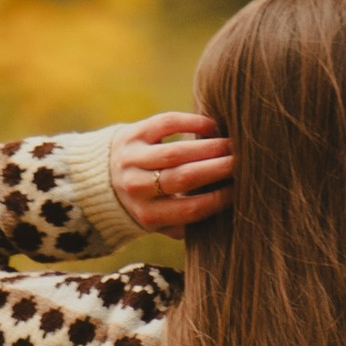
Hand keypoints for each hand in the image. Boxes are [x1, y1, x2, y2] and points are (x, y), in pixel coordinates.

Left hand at [110, 110, 234, 233]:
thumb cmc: (147, 201)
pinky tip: (212, 126)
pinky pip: (165, 124)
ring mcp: (132, 159)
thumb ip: (185, 223)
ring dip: (208, 148)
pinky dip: (191, 123)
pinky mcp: (132, 134)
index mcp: (147, 215)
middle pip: (183, 178)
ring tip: (231, 145)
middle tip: (242, 162)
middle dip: (217, 169)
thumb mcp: (159, 220)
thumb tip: (228, 214)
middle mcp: (136, 188)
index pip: (190, 209)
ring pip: (175, 152)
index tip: (241, 189)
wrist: (103, 179)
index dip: (219, 199)